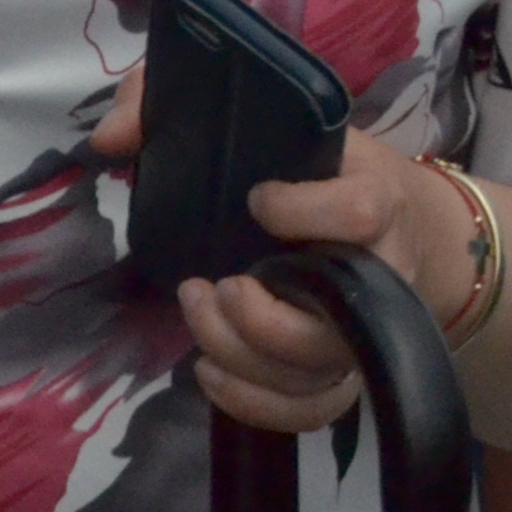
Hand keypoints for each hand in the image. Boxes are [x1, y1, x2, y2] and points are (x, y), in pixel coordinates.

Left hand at [86, 92, 481, 435]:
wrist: (398, 221)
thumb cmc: (319, 163)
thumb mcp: (268, 113)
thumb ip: (175, 102)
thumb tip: (113, 138)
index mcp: (372, 200)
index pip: (358, 215)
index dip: (302, 211)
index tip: (257, 199)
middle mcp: (378, 276)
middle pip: (328, 329)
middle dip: (257, 318)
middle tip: (214, 283)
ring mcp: (363, 331)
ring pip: (310, 375)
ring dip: (238, 355)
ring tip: (198, 308)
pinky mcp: (344, 368)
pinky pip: (309, 409)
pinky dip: (254, 402)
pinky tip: (208, 370)